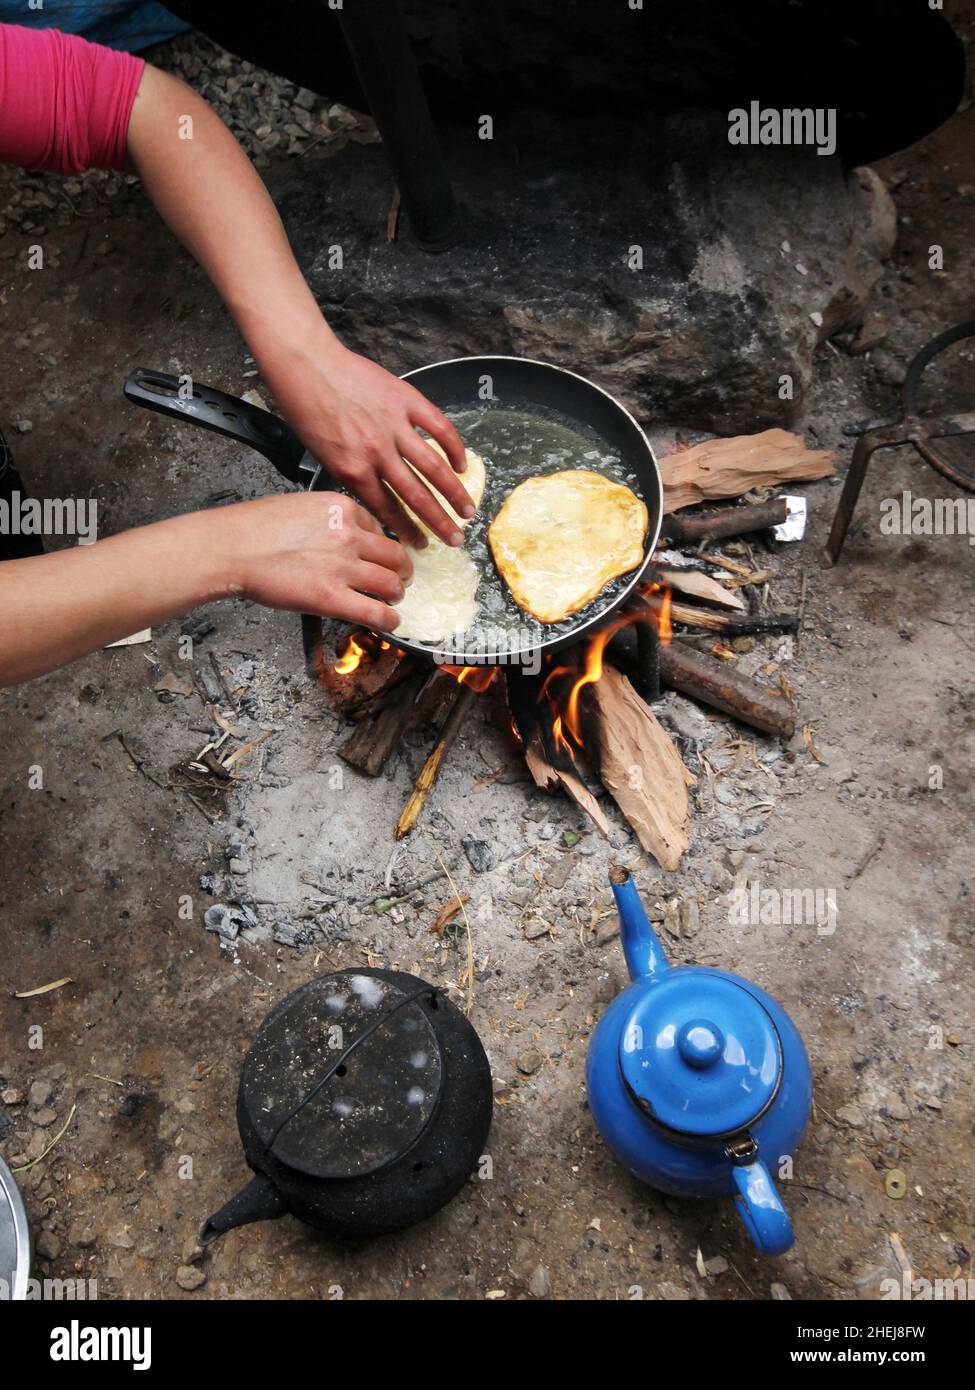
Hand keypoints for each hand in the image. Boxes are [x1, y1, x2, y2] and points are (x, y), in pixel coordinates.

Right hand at [224, 491, 412, 630]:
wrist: (232, 547)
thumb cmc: (254, 528)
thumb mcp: (301, 506)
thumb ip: (328, 519)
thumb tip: (343, 534)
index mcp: (342, 508)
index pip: (379, 527)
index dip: (382, 545)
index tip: (382, 555)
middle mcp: (349, 535)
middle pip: (394, 555)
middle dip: (401, 569)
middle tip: (400, 578)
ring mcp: (343, 567)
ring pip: (391, 583)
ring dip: (396, 594)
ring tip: (393, 599)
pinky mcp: (332, 597)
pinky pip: (376, 613)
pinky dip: (389, 621)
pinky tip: (390, 622)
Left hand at [259, 340, 474, 548]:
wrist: (306, 365)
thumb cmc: (306, 407)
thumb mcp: (322, 456)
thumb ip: (353, 476)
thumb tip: (379, 495)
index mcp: (352, 469)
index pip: (389, 510)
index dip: (409, 531)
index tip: (422, 543)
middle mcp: (376, 452)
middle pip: (417, 496)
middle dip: (440, 522)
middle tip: (456, 539)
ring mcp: (394, 425)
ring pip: (434, 467)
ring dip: (455, 493)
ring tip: (468, 510)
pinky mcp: (406, 400)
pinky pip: (439, 427)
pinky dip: (454, 448)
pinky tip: (461, 464)